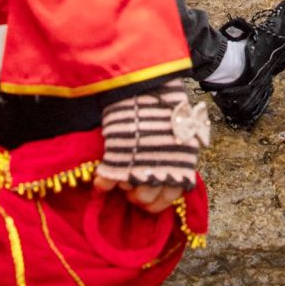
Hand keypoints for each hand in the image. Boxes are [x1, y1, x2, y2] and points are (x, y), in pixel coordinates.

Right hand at [93, 80, 205, 214]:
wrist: (147, 84)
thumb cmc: (166, 104)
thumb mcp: (181, 131)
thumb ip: (175, 155)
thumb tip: (168, 174)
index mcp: (183, 161)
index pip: (171, 196)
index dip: (157, 201)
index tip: (148, 200)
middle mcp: (164, 167)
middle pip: (147, 197)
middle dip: (138, 195)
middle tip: (132, 188)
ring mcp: (141, 163)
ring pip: (129, 191)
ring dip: (123, 187)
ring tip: (121, 176)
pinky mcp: (119, 156)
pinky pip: (107, 181)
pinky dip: (103, 182)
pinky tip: (102, 180)